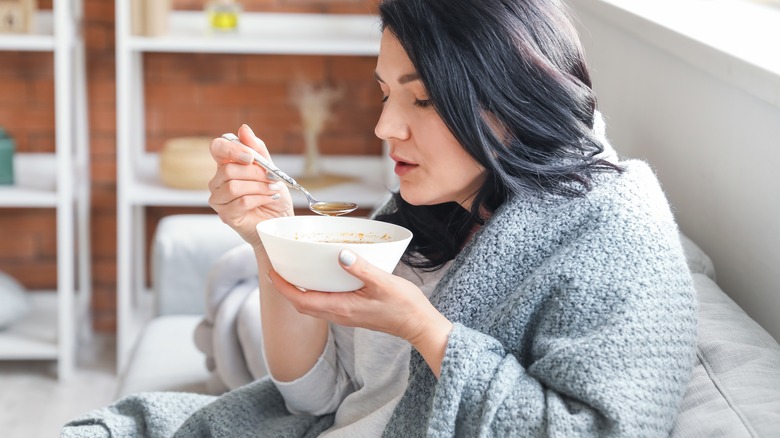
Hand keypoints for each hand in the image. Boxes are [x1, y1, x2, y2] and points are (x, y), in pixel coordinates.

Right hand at [208, 124, 293, 247]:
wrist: (281, 220)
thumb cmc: (274, 195)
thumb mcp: (271, 169)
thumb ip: (258, 150)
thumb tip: (243, 128)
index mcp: (227, 164)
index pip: (217, 148)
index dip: (231, 149)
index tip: (251, 157)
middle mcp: (218, 180)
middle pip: (228, 170)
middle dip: (256, 174)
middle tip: (272, 179)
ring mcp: (219, 199)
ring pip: (233, 187)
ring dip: (259, 187)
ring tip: (273, 190)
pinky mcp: (225, 215)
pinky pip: (240, 202)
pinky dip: (259, 199)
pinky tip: (269, 199)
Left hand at [269, 250, 453, 375]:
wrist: (418, 325)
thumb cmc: (404, 306)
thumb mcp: (383, 282)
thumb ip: (361, 268)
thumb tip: (340, 254)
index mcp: (341, 307)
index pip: (301, 300)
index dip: (283, 287)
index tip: (271, 272)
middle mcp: (339, 314)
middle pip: (302, 304)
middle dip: (286, 289)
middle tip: (278, 269)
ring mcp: (345, 316)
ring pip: (312, 305)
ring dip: (299, 291)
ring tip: (294, 272)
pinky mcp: (352, 313)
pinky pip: (325, 304)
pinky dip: (315, 292)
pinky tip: (321, 278)